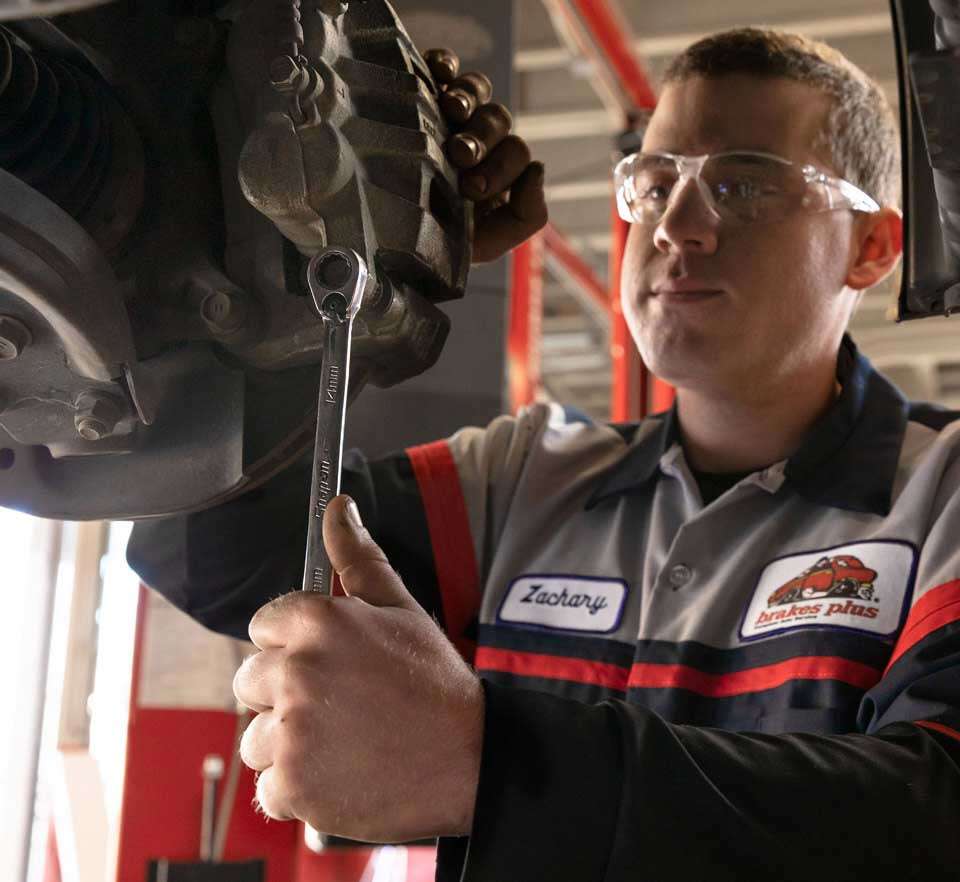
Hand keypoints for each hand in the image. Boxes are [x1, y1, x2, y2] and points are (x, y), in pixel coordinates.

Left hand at [233, 495, 483, 841]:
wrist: (469, 758)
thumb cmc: (434, 681)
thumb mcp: (400, 608)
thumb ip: (358, 557)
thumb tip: (339, 507)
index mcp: (317, 623)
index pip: (263, 625)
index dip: (293, 643)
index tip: (325, 661)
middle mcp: (295, 673)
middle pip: (250, 681)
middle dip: (283, 692)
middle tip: (337, 705)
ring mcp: (291, 732)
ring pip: (256, 737)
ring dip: (288, 744)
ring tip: (342, 743)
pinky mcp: (293, 786)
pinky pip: (268, 788)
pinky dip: (298, 789)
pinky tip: (339, 775)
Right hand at [425, 47, 547, 262]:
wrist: (380, 236)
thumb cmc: (434, 243)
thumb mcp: (486, 243)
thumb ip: (526, 216)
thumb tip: (539, 169)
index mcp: (495, 172)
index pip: (517, 154)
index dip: (501, 168)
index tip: (470, 189)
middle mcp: (478, 140)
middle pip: (499, 119)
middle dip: (483, 137)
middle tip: (460, 155)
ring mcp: (451, 114)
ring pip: (478, 89)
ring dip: (469, 97)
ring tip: (452, 109)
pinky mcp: (423, 92)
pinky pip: (444, 65)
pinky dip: (446, 63)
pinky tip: (439, 73)